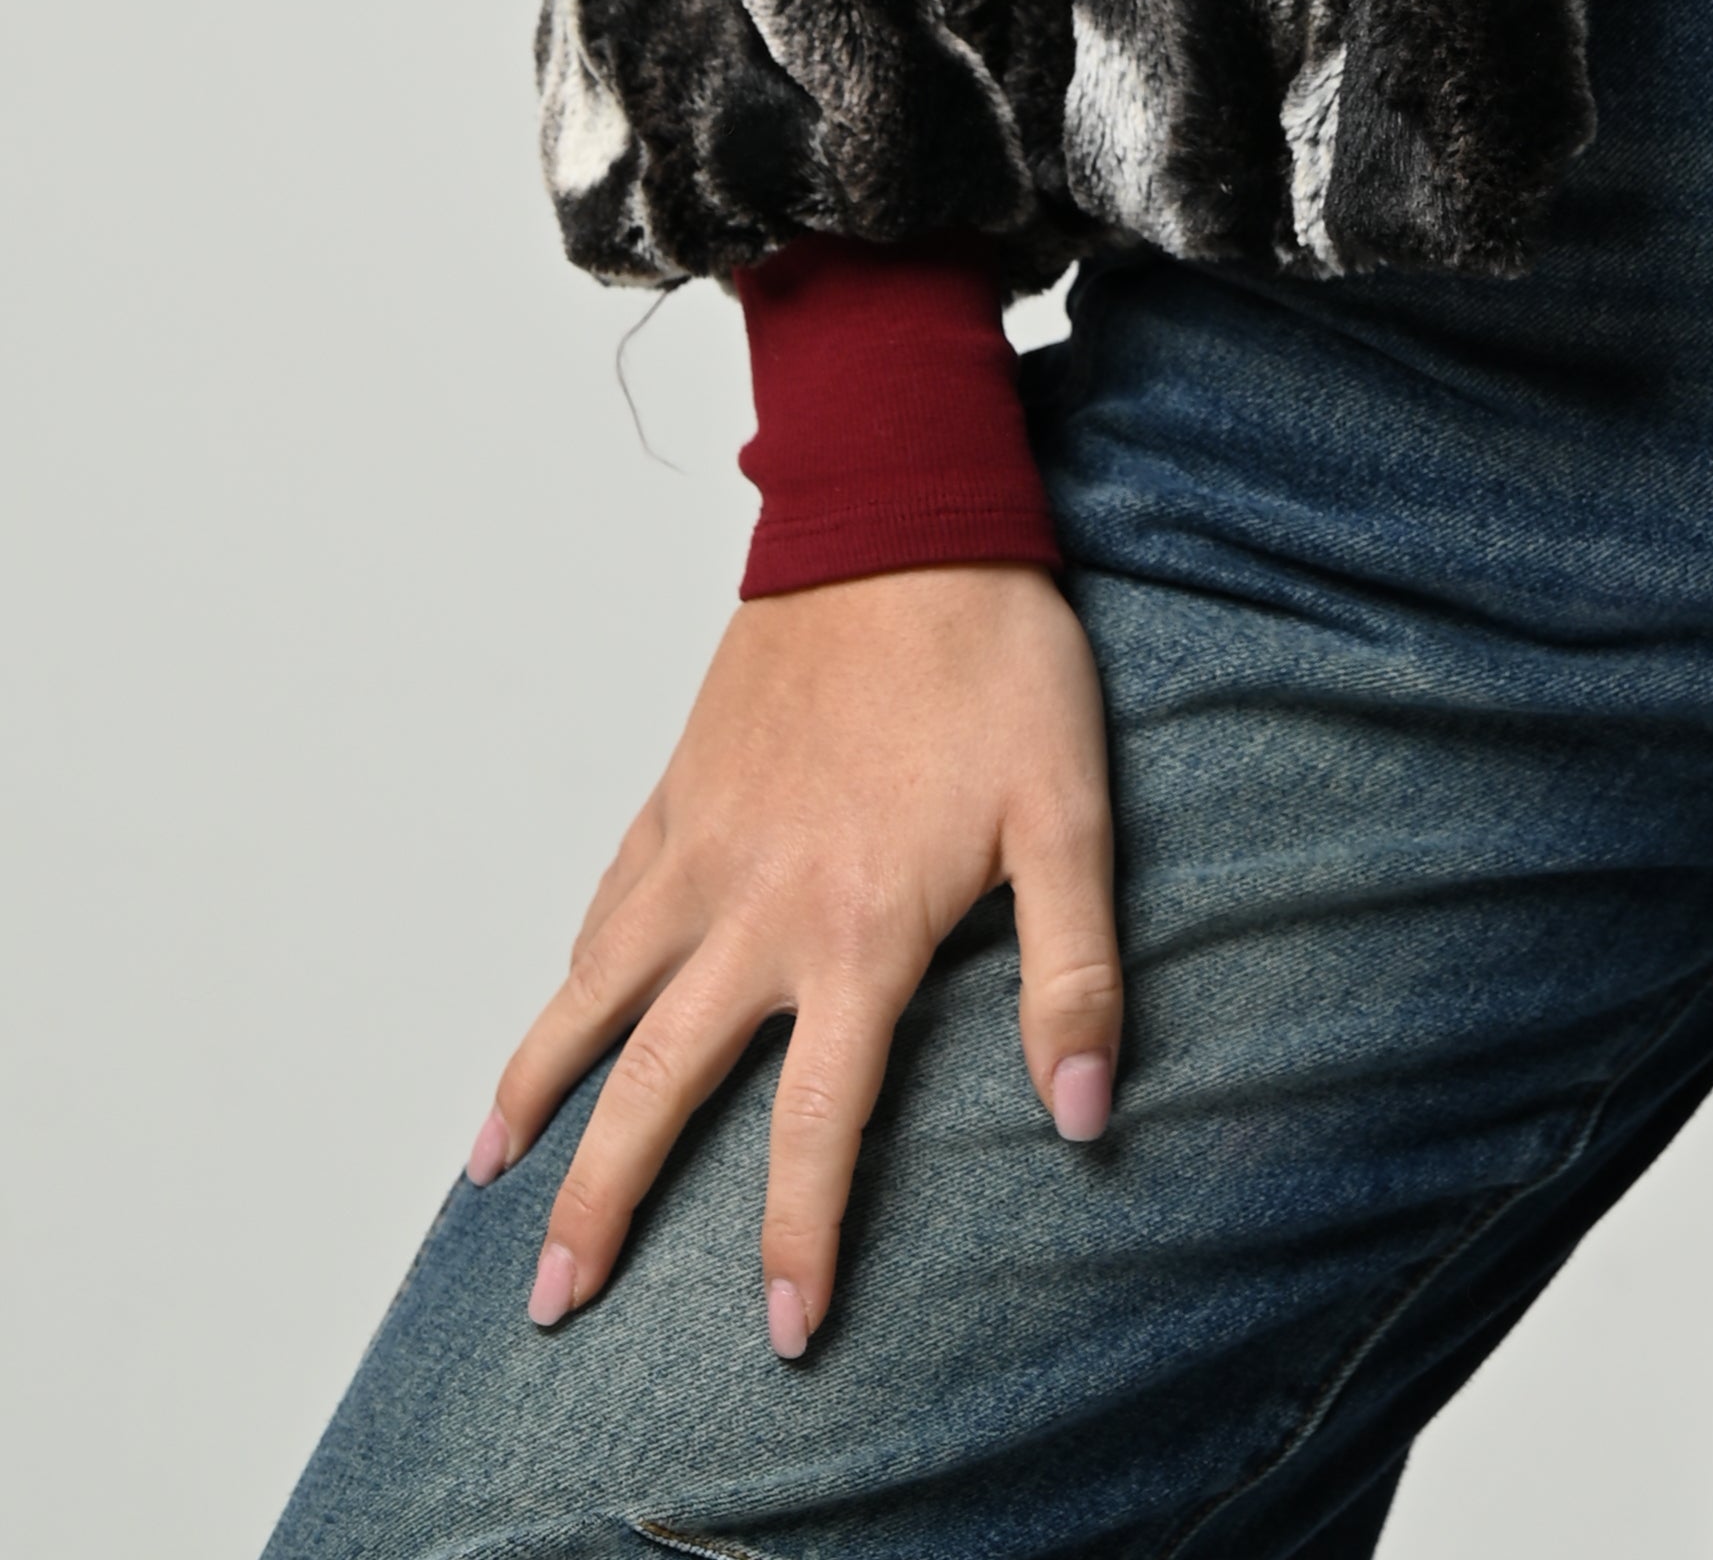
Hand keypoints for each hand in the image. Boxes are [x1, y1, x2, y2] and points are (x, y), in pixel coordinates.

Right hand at [468, 563, 1116, 1361]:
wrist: (901, 513)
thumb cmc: (996, 659)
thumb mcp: (1070, 814)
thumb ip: (1073, 972)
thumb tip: (1087, 1110)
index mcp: (855, 932)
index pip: (816, 1127)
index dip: (800, 1237)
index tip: (783, 1332)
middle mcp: (755, 908)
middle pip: (658, 1087)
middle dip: (603, 1206)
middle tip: (553, 1303)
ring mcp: (702, 846)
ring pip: (593, 994)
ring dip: (537, 1090)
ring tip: (491, 1176)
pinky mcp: (680, 785)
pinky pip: (608, 898)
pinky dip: (573, 963)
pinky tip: (562, 995)